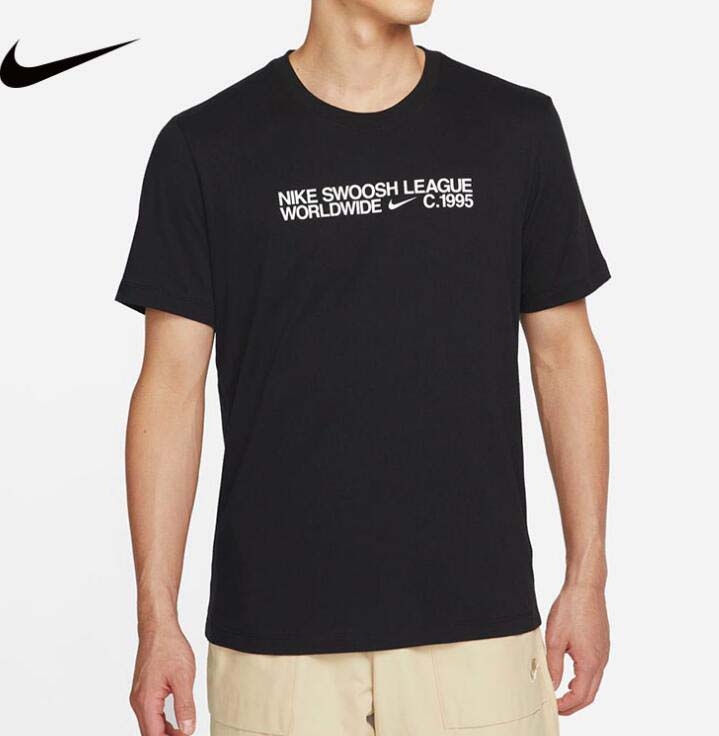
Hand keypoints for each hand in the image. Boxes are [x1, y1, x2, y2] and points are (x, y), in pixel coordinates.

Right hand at [130, 623, 195, 735]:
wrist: (158, 628)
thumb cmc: (169, 647)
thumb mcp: (183, 678)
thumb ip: (185, 707)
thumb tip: (187, 730)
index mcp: (147, 701)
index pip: (154, 735)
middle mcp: (138, 701)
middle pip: (150, 732)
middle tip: (185, 735)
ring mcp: (139, 695)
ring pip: (150, 723)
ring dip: (164, 731)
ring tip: (183, 732)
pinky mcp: (143, 689)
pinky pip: (150, 712)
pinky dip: (161, 720)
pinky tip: (174, 721)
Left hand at [545, 584, 609, 715]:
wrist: (586, 587)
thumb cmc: (571, 609)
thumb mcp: (555, 639)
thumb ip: (554, 666)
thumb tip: (552, 686)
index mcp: (590, 662)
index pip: (580, 696)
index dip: (566, 705)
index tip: (552, 706)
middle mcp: (601, 660)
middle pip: (590, 694)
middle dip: (573, 704)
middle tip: (556, 706)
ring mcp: (604, 653)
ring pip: (594, 683)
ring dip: (579, 693)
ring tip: (561, 695)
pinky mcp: (602, 645)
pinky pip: (596, 670)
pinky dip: (584, 680)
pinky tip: (572, 676)